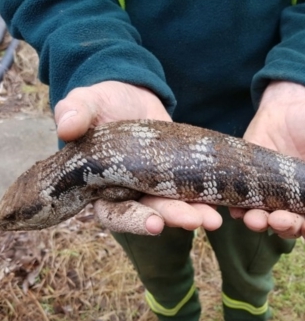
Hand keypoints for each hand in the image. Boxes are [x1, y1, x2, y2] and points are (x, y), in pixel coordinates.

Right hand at [55, 81, 222, 234]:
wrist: (133, 96)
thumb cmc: (104, 102)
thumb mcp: (88, 102)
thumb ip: (76, 112)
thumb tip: (65, 126)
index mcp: (101, 185)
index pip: (114, 212)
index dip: (133, 220)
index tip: (155, 224)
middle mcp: (130, 192)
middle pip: (151, 213)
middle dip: (172, 216)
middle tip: (195, 220)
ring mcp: (155, 186)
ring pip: (174, 205)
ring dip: (194, 212)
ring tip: (214, 218)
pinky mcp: (177, 175)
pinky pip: (190, 189)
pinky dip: (205, 196)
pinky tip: (221, 202)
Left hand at [234, 81, 304, 242]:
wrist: (289, 107)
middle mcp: (297, 204)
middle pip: (292, 228)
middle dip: (288, 228)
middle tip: (282, 220)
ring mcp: (272, 196)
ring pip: (266, 221)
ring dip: (261, 224)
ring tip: (256, 219)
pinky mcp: (250, 187)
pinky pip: (243, 206)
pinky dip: (240, 212)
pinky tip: (238, 211)